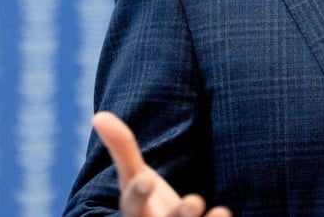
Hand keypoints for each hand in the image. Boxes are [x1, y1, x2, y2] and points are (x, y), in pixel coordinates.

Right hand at [92, 111, 231, 216]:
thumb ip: (122, 149)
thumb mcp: (134, 177)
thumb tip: (98, 116)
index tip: (146, 181)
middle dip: (179, 216)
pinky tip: (225, 215)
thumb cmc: (147, 203)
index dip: (137, 194)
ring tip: (219, 213)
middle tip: (194, 201)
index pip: (132, 205)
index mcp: (136, 212)